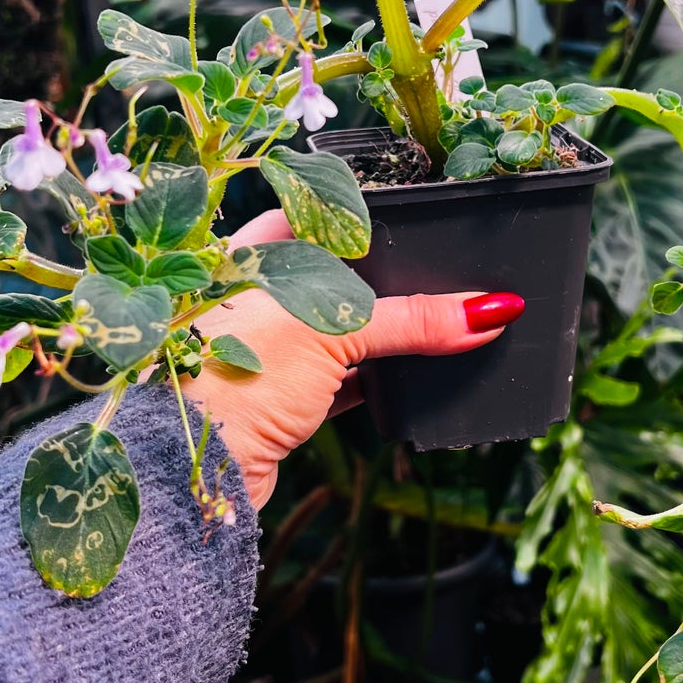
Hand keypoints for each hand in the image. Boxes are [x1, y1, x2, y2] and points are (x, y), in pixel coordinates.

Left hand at [180, 210, 523, 508]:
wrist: (193, 471)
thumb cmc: (238, 375)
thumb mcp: (334, 330)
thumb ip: (413, 318)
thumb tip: (490, 311)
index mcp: (259, 249)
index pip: (328, 212)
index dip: (380, 211)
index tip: (433, 212)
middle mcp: (263, 290)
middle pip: (347, 273)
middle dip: (398, 277)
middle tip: (455, 270)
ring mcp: (274, 345)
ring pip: (350, 327)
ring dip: (395, 332)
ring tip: (451, 322)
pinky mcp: (287, 397)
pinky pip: (350, 377)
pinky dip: (385, 376)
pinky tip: (423, 374)